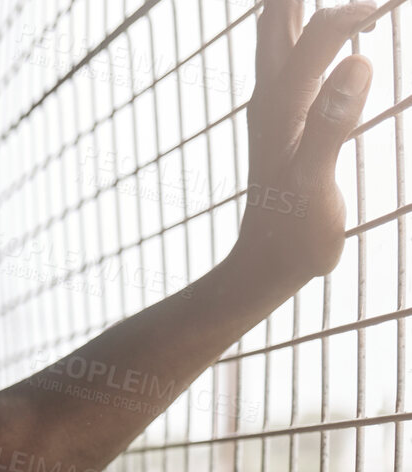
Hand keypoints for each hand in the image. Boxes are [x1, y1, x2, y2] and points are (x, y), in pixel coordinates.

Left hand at [231, 0, 374, 297]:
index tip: (385, 9)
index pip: (318, 32)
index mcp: (280, 105)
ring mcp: (273, 108)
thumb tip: (358, 60)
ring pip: (277, 37)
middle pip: (275, 20)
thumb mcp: (316, 182)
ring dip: (295, 6)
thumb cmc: (293, 233)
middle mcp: (270, 98)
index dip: (352, 12)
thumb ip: (332, 122)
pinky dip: (303, 33)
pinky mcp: (282, 122)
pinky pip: (288, 61)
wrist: (264, 267)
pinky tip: (321, 36)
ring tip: (315, 0)